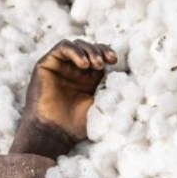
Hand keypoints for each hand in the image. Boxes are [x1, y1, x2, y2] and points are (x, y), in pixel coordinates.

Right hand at [10, 39, 117, 157]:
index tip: (115, 60)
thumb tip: (130, 78)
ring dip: (89, 50)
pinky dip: (74, 51)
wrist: (55, 132)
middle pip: (89, 48)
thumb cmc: (79, 125)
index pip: (100, 57)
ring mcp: (61, 67)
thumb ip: (112, 90)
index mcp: (89, 79)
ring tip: (97, 64)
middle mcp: (74, 71)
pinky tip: (84, 63)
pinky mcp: (46, 64)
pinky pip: (62, 48)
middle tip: (108, 61)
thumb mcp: (102, 105)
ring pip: (77, 45)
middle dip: (100, 51)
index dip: (107, 54)